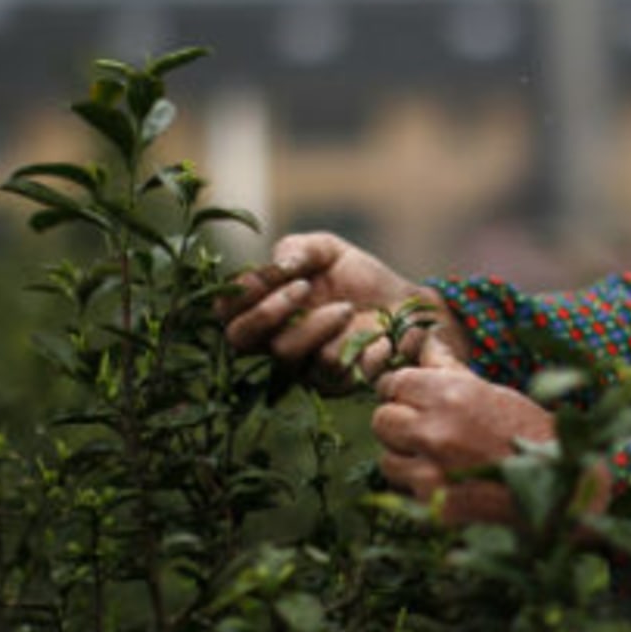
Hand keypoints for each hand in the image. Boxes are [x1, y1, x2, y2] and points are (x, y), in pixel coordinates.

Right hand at [218, 231, 470, 392]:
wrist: (404, 302)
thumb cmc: (357, 276)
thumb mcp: (326, 250)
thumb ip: (297, 249)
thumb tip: (279, 264)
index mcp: (264, 307)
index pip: (226, 309)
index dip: (238, 293)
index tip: (269, 274)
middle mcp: (273, 339)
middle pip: (239, 339)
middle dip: (266, 310)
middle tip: (302, 287)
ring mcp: (299, 365)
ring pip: (284, 352)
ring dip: (314, 324)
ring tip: (346, 307)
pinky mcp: (330, 383)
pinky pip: (325, 367)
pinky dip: (346, 342)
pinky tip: (368, 330)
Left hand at [371, 337, 554, 526]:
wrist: (559, 485)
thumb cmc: (529, 431)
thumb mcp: (491, 390)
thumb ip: (448, 370)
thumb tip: (425, 341)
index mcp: (451, 394)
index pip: (396, 383)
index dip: (403, 390)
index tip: (412, 398)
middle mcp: (435, 430)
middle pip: (382, 419)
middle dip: (399, 422)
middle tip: (423, 428)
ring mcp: (431, 470)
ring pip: (387, 457)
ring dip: (405, 457)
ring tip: (435, 457)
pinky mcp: (433, 504)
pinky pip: (405, 489)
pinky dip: (419, 485)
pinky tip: (446, 480)